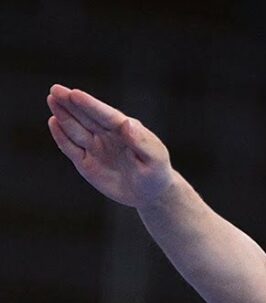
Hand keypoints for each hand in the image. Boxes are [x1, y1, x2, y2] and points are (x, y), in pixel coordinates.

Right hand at [46, 84, 174, 208]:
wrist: (150, 194)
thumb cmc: (157, 173)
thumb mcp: (155, 158)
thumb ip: (142, 142)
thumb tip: (127, 123)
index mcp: (126, 130)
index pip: (105, 115)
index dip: (90, 105)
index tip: (75, 94)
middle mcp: (107, 135)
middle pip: (86, 117)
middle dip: (71, 103)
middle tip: (55, 89)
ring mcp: (95, 147)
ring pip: (76, 128)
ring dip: (63, 114)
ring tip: (52, 99)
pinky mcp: (85, 162)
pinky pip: (71, 148)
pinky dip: (61, 136)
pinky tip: (54, 122)